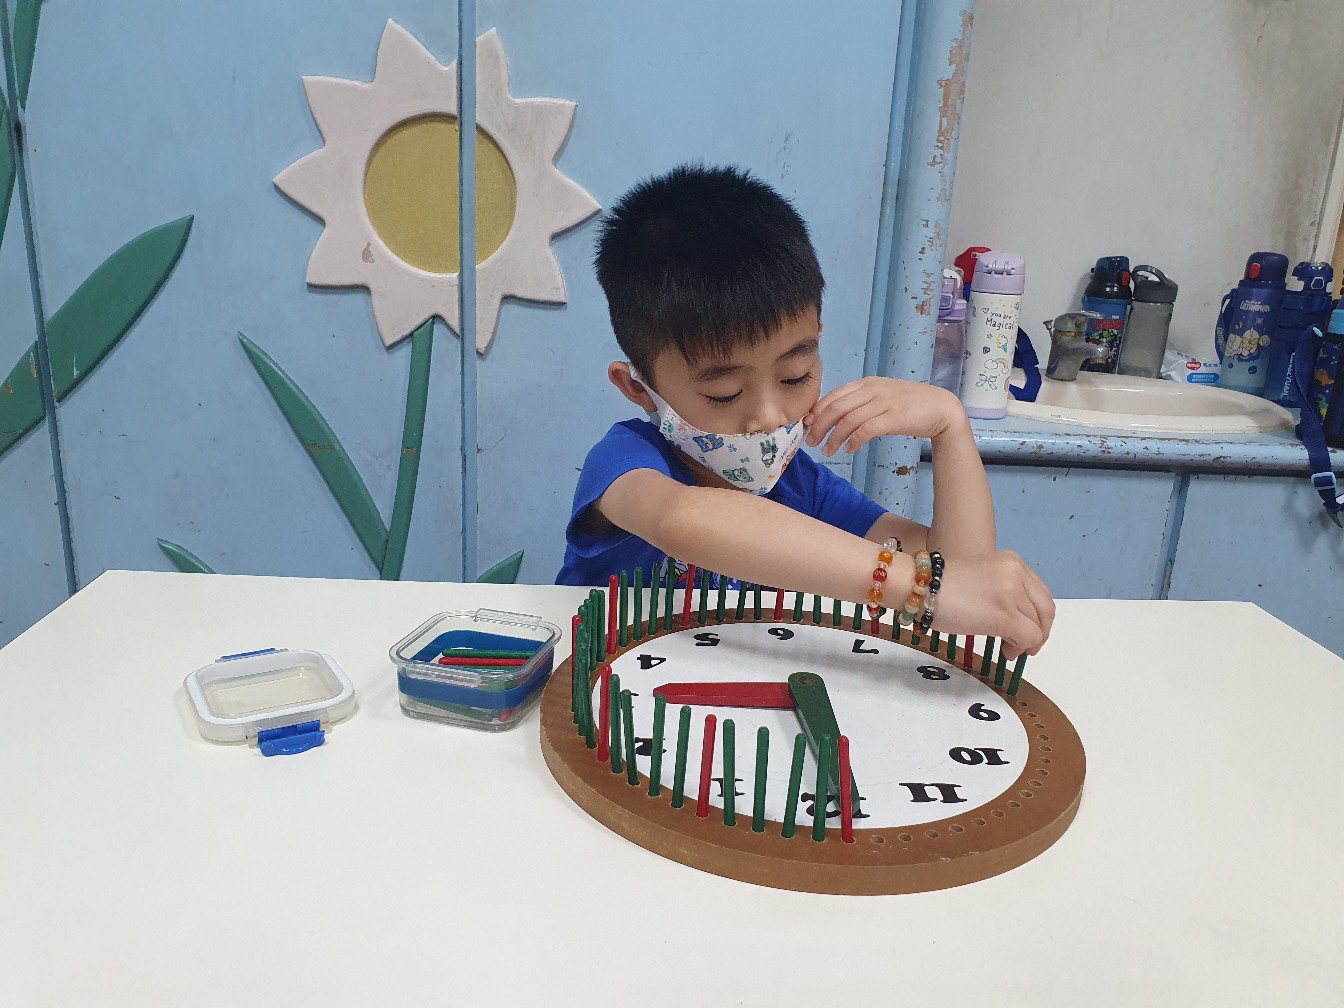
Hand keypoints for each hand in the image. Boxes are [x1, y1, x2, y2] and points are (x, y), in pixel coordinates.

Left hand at [803, 377, 963, 456]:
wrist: (941, 407)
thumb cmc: (909, 404)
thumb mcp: (881, 396)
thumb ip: (859, 403)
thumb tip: (832, 418)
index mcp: (867, 383)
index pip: (833, 395)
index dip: (817, 411)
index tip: (806, 425)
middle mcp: (873, 390)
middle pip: (836, 408)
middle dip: (820, 426)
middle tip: (811, 442)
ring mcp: (884, 403)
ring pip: (848, 421)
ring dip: (834, 438)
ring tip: (827, 451)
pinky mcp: (894, 418)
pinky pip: (866, 430)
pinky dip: (853, 441)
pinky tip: (849, 450)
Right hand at [930, 550, 1054, 658]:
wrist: (919, 587)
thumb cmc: (940, 586)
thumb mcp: (981, 578)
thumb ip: (1004, 592)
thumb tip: (1017, 622)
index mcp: (1012, 562)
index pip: (1040, 593)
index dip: (1037, 616)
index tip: (1024, 629)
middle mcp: (1017, 573)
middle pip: (1045, 610)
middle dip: (1039, 631)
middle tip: (1023, 646)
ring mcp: (1012, 594)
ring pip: (1038, 626)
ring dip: (1026, 642)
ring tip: (1008, 648)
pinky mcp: (1005, 615)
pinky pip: (1028, 637)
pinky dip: (1021, 648)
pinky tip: (1006, 651)